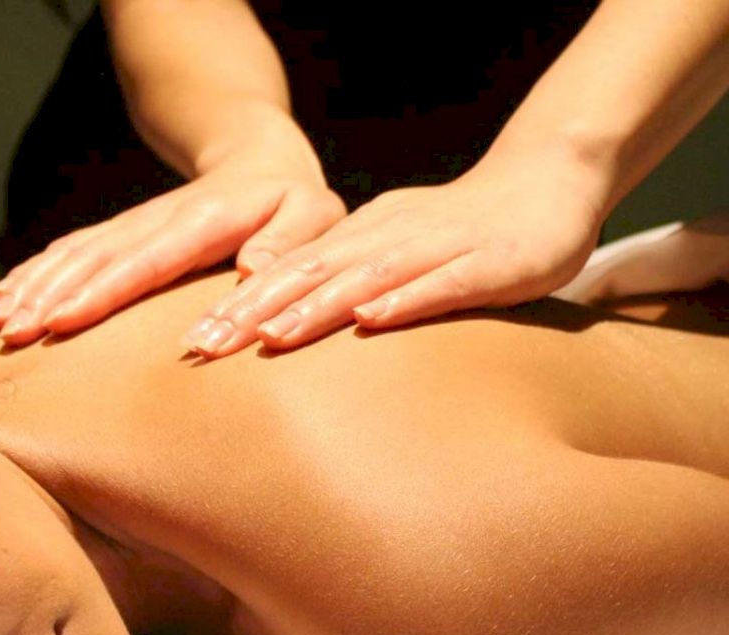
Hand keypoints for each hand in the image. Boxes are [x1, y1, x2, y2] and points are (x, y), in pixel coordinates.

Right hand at [0, 129, 344, 346]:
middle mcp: (157, 221)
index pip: (146, 260)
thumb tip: (251, 270)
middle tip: (12, 335)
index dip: (102, 291)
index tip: (62, 320)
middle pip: (95, 259)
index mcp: (204, 222)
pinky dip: (36, 272)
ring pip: (74, 254)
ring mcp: (133, 226)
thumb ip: (287, 242)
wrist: (257, 157)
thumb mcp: (311, 216)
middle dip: (49, 296)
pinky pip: (71, 251)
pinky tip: (6, 295)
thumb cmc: (294, 200)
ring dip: (33, 286)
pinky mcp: (121, 234)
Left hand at [182, 156, 604, 357]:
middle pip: (311, 274)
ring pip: (367, 276)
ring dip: (316, 307)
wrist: (546, 185)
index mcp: (359, 239)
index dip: (239, 306)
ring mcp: (438, 247)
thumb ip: (341, 285)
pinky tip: (372, 319)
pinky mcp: (489, 263)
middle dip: (255, 310)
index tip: (192, 341)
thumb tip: (278, 327)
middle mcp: (388, 238)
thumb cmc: (458, 234)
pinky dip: (406, 299)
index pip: (288, 273)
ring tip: (270, 336)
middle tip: (206, 345)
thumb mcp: (389, 255)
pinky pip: (443, 282)